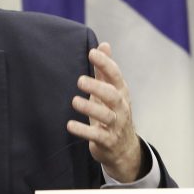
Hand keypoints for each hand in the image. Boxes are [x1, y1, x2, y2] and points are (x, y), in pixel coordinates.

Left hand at [66, 43, 142, 182]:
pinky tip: (70, 125)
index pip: (116, 76)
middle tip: (80, 80)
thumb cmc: (112, 113)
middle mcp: (121, 108)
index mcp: (121, 93)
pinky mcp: (108, 141)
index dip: (106, 63)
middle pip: (113, 96)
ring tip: (75, 101)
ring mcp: (116, 125)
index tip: (92, 52)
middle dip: (98, 87)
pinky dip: (84, 130)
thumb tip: (104, 45)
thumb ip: (105, 70)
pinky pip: (97, 136)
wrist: (123, 148)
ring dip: (90, 108)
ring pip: (107, 116)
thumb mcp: (110, 91)